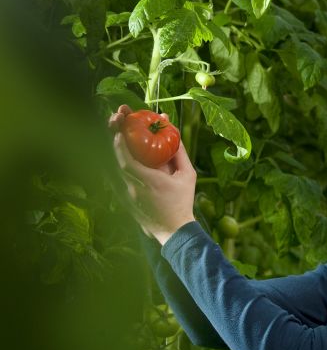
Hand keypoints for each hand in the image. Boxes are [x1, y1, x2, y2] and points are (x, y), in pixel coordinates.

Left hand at [109, 105, 196, 243]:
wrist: (173, 229)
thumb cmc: (183, 201)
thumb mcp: (187, 175)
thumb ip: (180, 154)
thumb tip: (174, 133)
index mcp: (151, 182)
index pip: (128, 163)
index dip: (121, 146)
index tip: (119, 130)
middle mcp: (134, 188)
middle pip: (117, 160)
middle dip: (115, 139)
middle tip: (116, 121)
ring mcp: (127, 194)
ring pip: (115, 167)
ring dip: (116, 148)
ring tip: (118, 129)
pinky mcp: (124, 199)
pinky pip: (117, 176)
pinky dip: (118, 160)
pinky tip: (120, 147)